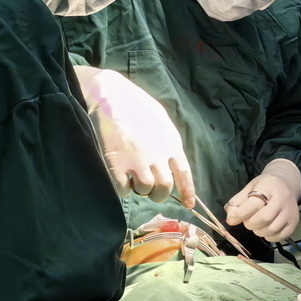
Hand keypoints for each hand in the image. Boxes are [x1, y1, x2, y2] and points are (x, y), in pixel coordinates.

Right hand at [74, 66, 195, 205]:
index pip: (184, 173)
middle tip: (150, 189)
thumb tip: (172, 164)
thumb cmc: (137, 105)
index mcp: (171, 143)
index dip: (187, 191)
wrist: (112, 96)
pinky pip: (123, 190)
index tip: (188, 204)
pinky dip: (122, 188)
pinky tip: (119, 175)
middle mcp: (158, 155)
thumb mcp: (162, 121)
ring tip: (132, 175)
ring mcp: (137, 161)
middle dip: (158, 193)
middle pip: (165, 188)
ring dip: (139, 188)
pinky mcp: (117, 165)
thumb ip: (169, 143)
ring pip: (145, 190)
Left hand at [225, 158, 300, 240]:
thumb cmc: (264, 187)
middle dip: (251, 223)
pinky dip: (269, 236)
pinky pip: (280, 236)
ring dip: (259, 231)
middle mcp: (283, 198)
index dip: (240, 214)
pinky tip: (266, 228)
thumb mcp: (249, 188)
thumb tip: (230, 219)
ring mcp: (290, 211)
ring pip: (272, 229)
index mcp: (269, 186)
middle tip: (248, 221)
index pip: (254, 204)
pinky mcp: (294, 222)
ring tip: (257, 224)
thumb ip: (237, 202)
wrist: (286, 184)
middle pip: (264, 218)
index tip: (232, 220)